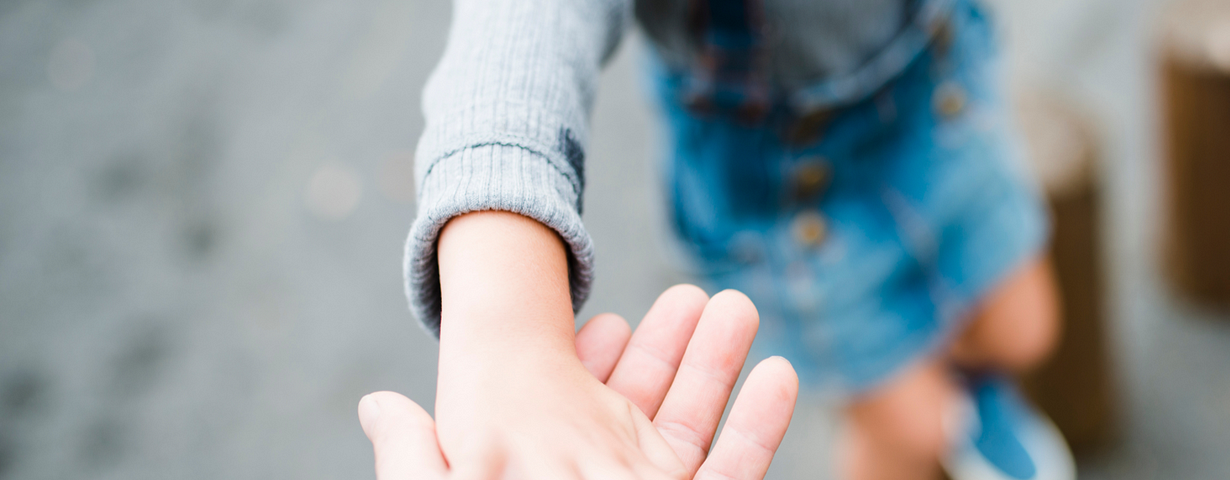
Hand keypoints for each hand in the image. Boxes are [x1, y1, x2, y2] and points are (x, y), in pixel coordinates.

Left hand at [358, 285, 799, 478]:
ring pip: (692, 429)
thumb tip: (378, 404)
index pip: (569, 410)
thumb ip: (415, 463)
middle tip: (691, 294)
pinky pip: (734, 472)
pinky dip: (761, 425)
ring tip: (737, 305)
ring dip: (718, 367)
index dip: (589, 364)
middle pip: (640, 411)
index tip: (606, 318)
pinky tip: (780, 372)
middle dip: (668, 350)